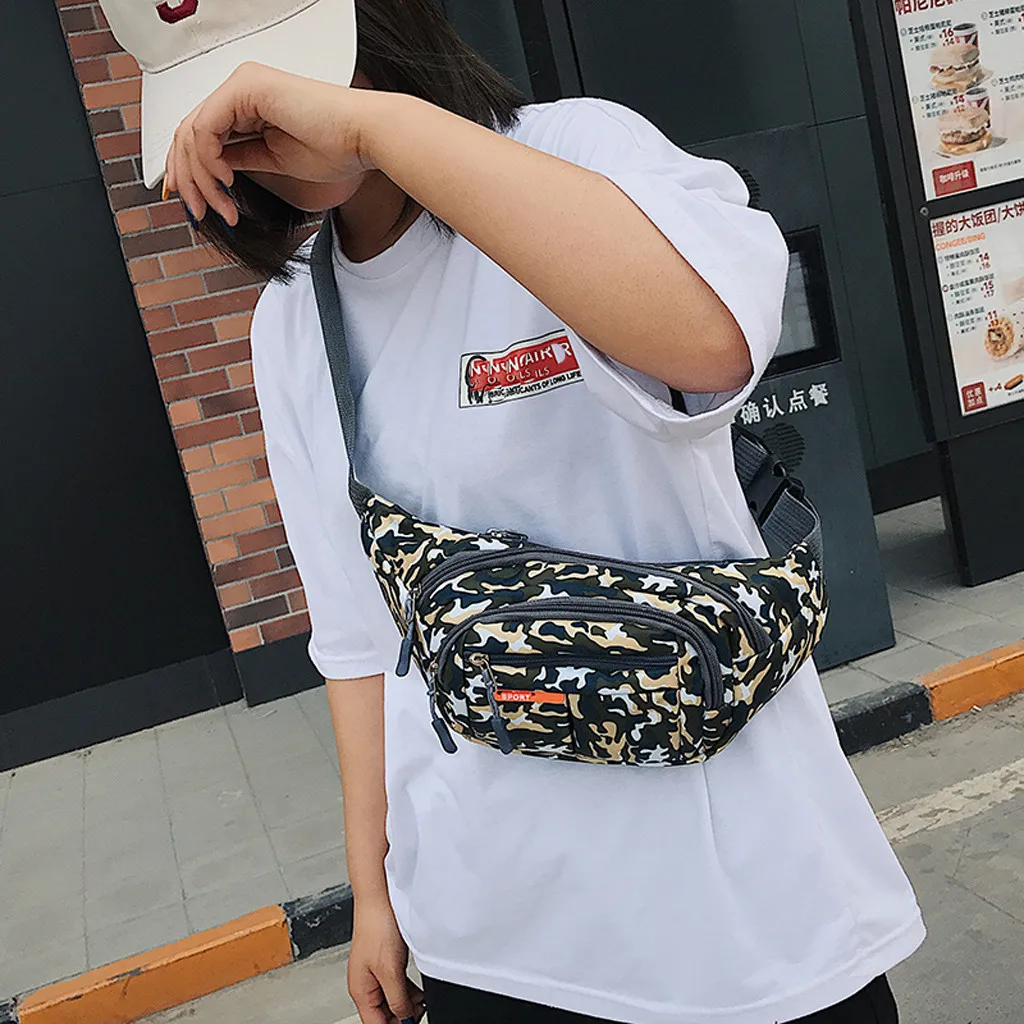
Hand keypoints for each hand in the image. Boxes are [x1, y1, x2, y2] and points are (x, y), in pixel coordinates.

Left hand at [164, 62, 375, 223]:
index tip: (192, 200)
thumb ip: (241, 158)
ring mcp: (241, 85)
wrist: (363, 137)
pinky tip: (226, 181)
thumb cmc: (335, 147)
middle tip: (198, 210)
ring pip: (192, 133)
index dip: (189, 169)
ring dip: (201, 178)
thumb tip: (215, 171)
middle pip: (189, 133)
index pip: (201, 133)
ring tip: (219, 205)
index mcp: (249, 102)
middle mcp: (241, 89)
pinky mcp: (245, 89)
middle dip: (189, 178)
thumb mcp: (274, 159)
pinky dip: (208, 160)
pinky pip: (206, 128)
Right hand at [348, 896, 424, 1023]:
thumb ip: (397, 999)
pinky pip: (395, 985)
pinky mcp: (384, 962)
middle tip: (419, 1012)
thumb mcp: (390, 970)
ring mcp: (374, 973)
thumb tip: (404, 1019)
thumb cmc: (377, 927)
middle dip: (402, 1016)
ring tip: (421, 1002)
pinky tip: (418, 990)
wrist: (378, 899)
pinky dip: (406, 990)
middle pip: (383, 1014)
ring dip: (406, 1004)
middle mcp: (365, 984)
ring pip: (391, 1000)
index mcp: (361, 991)